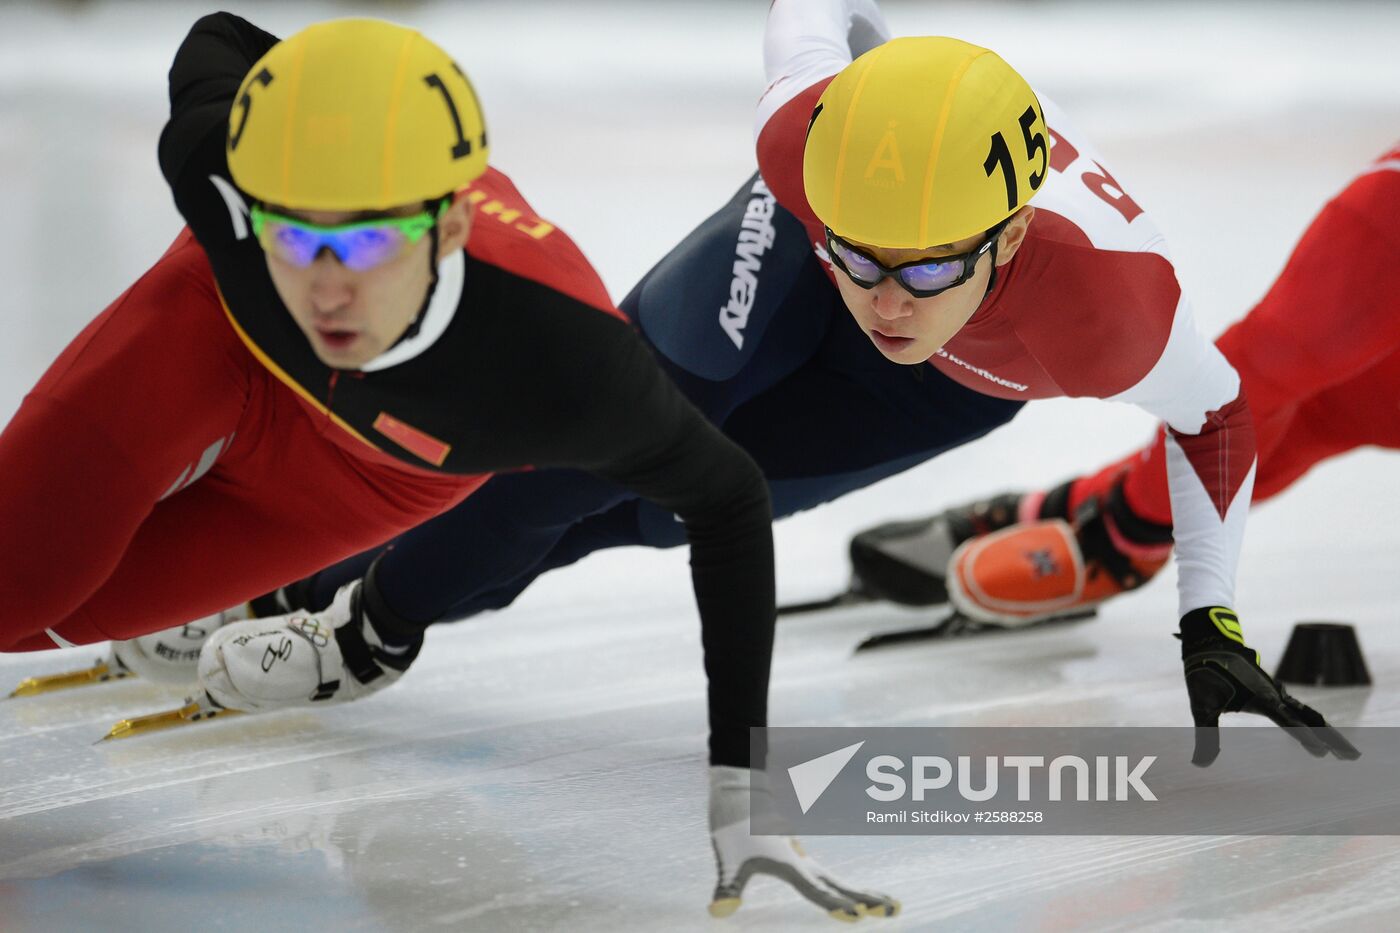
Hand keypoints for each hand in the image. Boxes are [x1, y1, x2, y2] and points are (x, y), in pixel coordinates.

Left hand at [708, 766, 898, 920]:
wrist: (739, 792)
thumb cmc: (733, 827)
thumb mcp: (728, 860)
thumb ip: (727, 887)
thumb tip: (717, 912)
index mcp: (791, 866)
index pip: (818, 891)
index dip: (836, 905)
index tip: (858, 916)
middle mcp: (802, 863)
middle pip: (842, 885)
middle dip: (869, 899)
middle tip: (896, 909)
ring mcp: (802, 858)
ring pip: (839, 880)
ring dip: (864, 893)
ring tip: (889, 905)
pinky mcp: (796, 856)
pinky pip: (828, 877)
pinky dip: (846, 888)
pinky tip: (853, 895)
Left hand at [1179, 607, 1360, 766]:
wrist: (1210, 643)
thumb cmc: (1204, 673)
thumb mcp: (1201, 706)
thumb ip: (1206, 736)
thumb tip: (1199, 765)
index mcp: (1262, 698)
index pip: (1289, 722)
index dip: (1305, 737)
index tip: (1322, 752)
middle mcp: (1275, 695)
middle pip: (1312, 718)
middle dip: (1332, 738)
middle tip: (1353, 757)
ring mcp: (1276, 691)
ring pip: (1309, 713)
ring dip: (1327, 731)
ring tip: (1343, 751)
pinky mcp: (1273, 690)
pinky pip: (1300, 708)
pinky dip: (1313, 721)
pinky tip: (1317, 730)